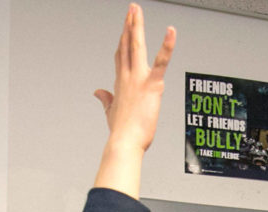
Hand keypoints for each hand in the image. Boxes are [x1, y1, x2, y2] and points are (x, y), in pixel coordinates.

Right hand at [93, 4, 175, 197]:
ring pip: (137, 46)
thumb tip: (97, 92)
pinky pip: (161, 61)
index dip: (122, 40)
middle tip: (132, 9)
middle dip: (129, 25)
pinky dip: (167, 45)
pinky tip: (171, 31)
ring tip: (137, 10)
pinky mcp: (152, 84)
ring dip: (137, 26)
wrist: (125, 141)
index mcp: (121, 83)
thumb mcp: (111, 112)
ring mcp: (138, 79)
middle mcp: (127, 77)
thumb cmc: (122, 132)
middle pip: (127, 45)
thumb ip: (105, 99)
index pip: (121, 56)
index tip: (124, 27)